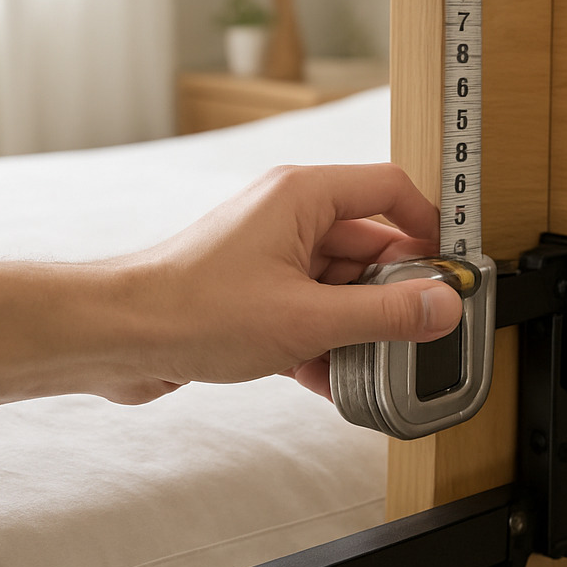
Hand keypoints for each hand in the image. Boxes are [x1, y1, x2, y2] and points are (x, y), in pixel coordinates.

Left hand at [129, 164, 462, 402]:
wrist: (118, 339)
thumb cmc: (194, 310)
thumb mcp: (308, 318)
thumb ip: (385, 314)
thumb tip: (442, 306)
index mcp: (304, 196)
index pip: (388, 188)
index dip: (427, 224)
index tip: (448, 267)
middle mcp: (290, 217)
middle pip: (369, 244)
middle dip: (392, 293)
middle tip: (417, 331)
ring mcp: (273, 255)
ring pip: (341, 284)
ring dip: (358, 326)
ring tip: (372, 364)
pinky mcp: (258, 291)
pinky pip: (312, 309)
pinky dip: (325, 341)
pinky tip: (332, 378)